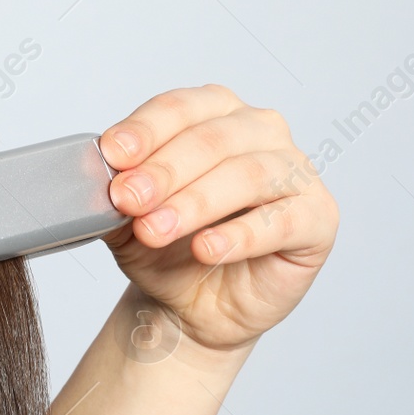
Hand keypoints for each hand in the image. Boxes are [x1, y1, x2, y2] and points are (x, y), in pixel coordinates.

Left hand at [98, 85, 337, 357]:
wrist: (191, 306)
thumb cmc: (167, 248)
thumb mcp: (127, 217)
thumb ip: (115, 192)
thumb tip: (97, 177)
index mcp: (214, 112)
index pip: (180, 108)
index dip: (145, 130)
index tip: (113, 155)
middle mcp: (259, 131)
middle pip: (213, 139)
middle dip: (165, 170)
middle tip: (128, 199)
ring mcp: (295, 171)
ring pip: (248, 174)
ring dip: (195, 202)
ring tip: (155, 230)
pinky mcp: (317, 217)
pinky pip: (282, 221)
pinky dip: (239, 235)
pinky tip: (205, 249)